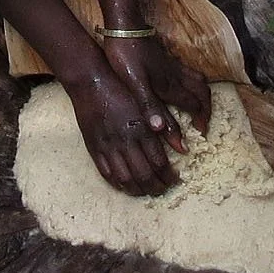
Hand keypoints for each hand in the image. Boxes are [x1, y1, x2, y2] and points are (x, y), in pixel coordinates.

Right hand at [63, 71, 179, 195]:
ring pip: (125, 179)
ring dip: (139, 190)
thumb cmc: (121, 88)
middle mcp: (125, 141)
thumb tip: (183, 147)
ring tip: (147, 191)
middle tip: (163, 189)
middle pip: (144, 175)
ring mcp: (108, 147)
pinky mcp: (94, 148)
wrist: (90, 81)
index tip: (175, 179)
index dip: (169, 176)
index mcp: (141, 129)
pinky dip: (118, 184)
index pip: (159, 162)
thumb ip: (165, 124)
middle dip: (157, 187)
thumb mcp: (146, 103)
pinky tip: (126, 185)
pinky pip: (106, 174)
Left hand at [99, 34, 212, 154]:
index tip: (203, 131)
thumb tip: (161, 130)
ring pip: (198, 79)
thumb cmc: (127, 55)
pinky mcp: (166, 58)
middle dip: (207, 106)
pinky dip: (194, 80)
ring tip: (201, 103)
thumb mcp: (135, 84)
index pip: (194, 104)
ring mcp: (172, 65)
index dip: (200, 118)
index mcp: (169, 85)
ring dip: (203, 92)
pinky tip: (184, 83)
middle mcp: (175, 76)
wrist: (124, 27)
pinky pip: (189, 71)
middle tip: (205, 120)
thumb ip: (149, 107)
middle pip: (202, 91)